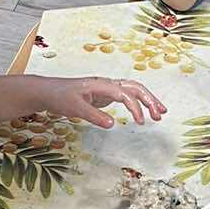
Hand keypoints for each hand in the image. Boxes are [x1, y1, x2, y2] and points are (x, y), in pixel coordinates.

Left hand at [37, 76, 166, 128]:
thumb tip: (113, 124)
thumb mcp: (75, 108)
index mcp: (102, 85)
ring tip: (159, 113)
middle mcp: (107, 84)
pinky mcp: (105, 95)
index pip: (125, 94)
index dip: (136, 107)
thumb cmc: (60, 97)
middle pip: (136, 87)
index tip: (141, 122)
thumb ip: (94, 116)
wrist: (49, 92)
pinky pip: (127, 96)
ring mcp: (107, 88)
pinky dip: (138, 103)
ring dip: (147, 100)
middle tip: (160, 114)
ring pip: (133, 90)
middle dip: (150, 100)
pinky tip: (143, 112)